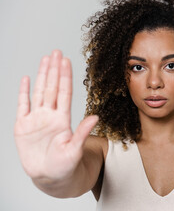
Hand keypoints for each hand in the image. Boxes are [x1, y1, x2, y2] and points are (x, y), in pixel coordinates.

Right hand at [14, 50, 97, 181]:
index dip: (65, 76)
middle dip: (54, 69)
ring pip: (40, 92)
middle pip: (52, 87)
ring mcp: (36, 119)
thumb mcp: (75, 149)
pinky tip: (27, 79)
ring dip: (42, 76)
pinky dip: (23, 93)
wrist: (50, 177)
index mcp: (63, 119)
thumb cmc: (65, 165)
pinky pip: (23, 106)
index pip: (64, 92)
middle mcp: (50, 115)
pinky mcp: (23, 127)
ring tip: (46, 59)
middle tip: (56, 52)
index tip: (67, 61)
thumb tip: (95, 117)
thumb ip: (82, 133)